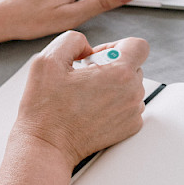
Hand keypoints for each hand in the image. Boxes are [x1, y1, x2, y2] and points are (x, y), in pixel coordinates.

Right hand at [14, 30, 148, 167]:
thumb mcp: (47, 60)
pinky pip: (128, 105)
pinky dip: (113, 103)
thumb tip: (86, 46)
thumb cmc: (45, 108)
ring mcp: (131, 113)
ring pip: (131, 85)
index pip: (138, 45)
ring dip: (112, 85)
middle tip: (84, 77)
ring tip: (85, 94)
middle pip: (133, 65)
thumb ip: (72, 40)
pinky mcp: (129, 128)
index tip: (98, 56)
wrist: (46, 144)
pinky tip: (90, 108)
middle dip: (110, 66)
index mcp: (118, 74)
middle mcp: (131, 93)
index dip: (116, 45)